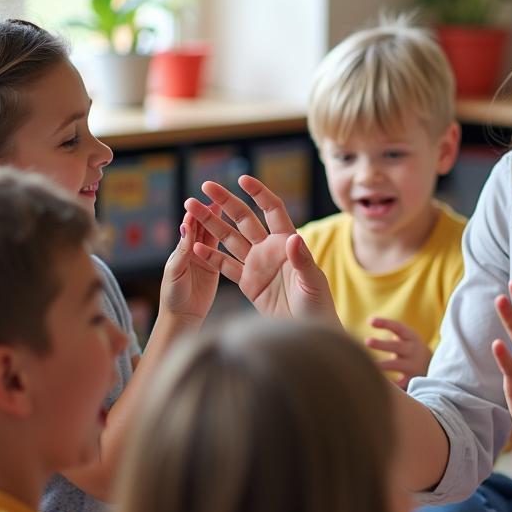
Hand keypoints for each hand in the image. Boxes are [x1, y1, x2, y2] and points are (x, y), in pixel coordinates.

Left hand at [158, 204, 220, 324]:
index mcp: (181, 251)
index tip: (200, 201)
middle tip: (216, 197)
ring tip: (226, 206)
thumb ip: (182, 250)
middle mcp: (193, 252)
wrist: (183, 317)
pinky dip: (227, 239)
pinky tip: (235, 228)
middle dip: (208, 213)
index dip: (194, 215)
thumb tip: (185, 225)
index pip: (189, 228)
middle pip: (202, 228)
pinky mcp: (216, 268)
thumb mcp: (175, 271)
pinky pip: (223, 251)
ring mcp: (205, 259)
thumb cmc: (173, 296)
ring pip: (213, 236)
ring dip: (218, 222)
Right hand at [183, 174, 336, 322]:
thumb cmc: (318, 306)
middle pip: (245, 219)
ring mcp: (257, 265)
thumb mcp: (312, 282)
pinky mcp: (248, 284)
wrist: (309, 333)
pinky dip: (211, 257)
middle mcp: (270, 249)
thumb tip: (293, 238)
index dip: (258, 193)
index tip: (242, 179)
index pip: (272, 210)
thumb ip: (302, 260)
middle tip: (206, 186)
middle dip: (225, 202)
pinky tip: (195, 246)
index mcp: (287, 243)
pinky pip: (226, 267)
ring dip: (211, 224)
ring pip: (230, 239)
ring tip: (192, 208)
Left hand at [365, 318, 430, 388]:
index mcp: (411, 337)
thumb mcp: (406, 338)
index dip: (385, 323)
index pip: (398, 327)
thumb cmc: (409, 349)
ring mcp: (413, 365)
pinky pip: (399, 383)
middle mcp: (413, 350)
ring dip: (382, 365)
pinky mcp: (412, 380)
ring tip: (368, 365)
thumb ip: (392, 331)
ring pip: (397, 364)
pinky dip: (390, 383)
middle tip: (367, 341)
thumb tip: (369, 321)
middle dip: (382, 344)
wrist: (431, 368)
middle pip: (397, 346)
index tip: (370, 321)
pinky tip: (376, 383)